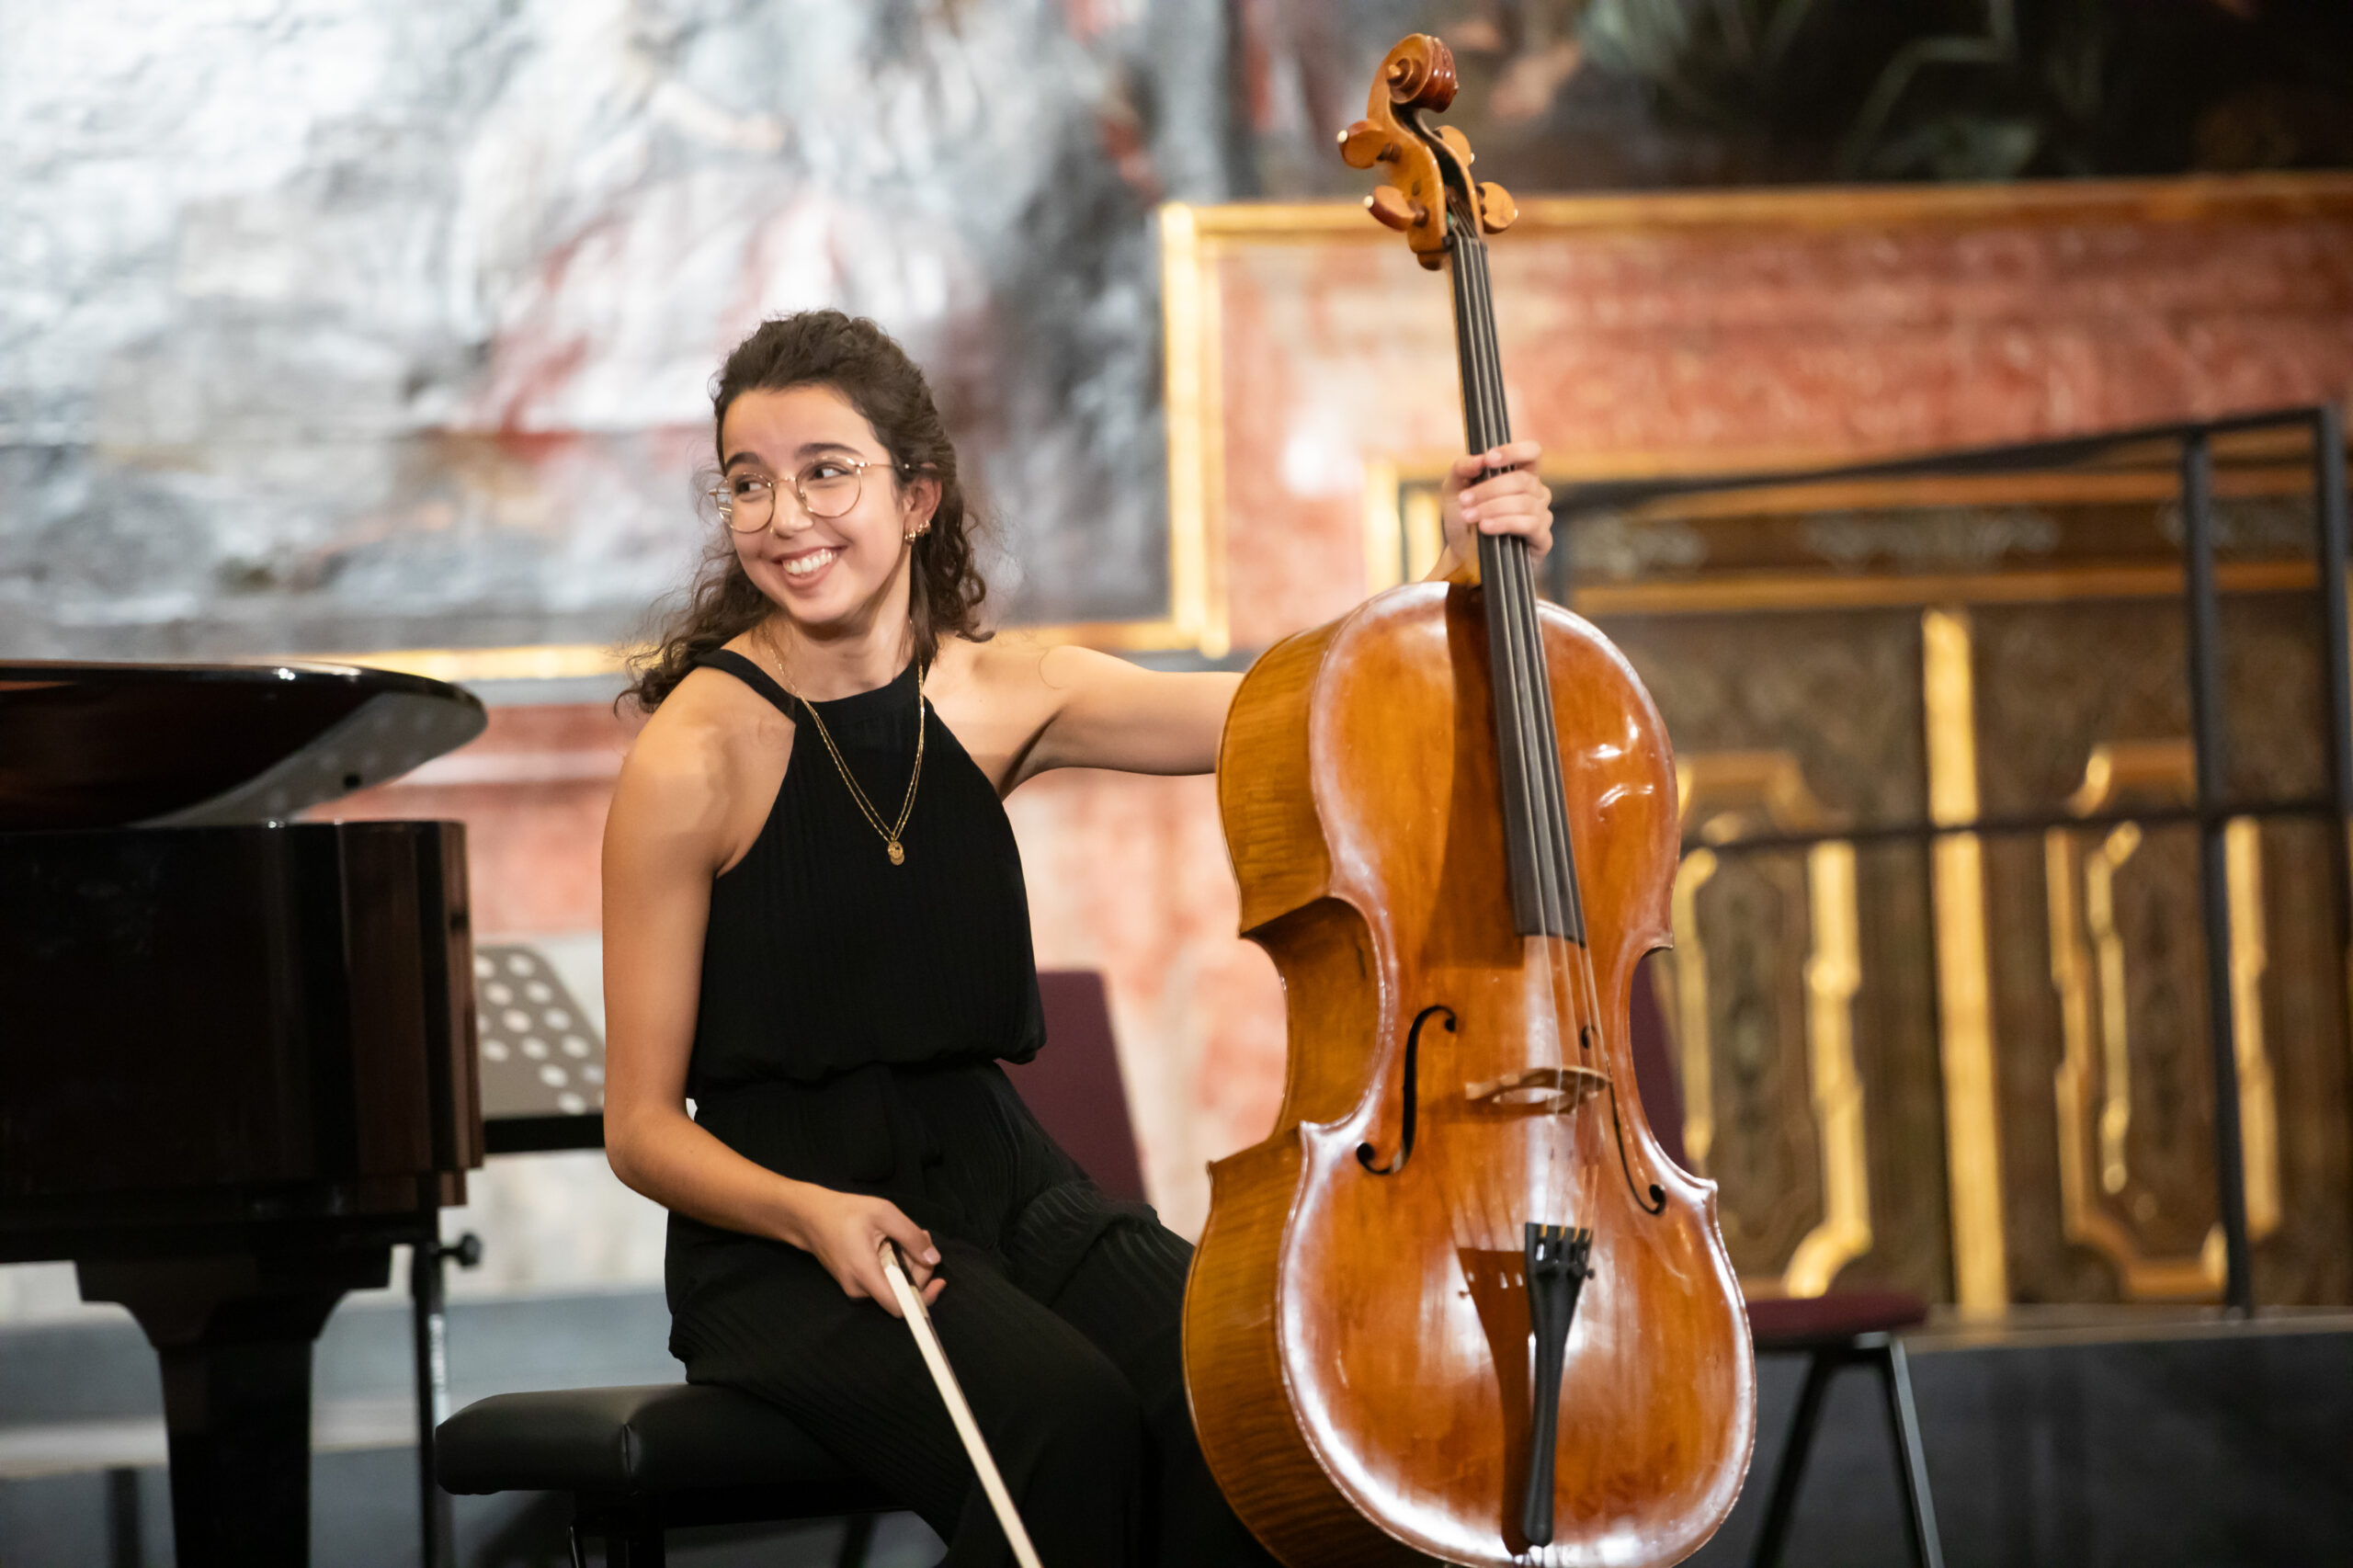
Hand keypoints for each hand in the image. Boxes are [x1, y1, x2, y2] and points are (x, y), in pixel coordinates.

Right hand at [785, 1186, 944, 1316]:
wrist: (809, 1217)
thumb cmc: (845, 1212)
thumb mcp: (884, 1213)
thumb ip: (911, 1236)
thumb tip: (934, 1259)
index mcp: (865, 1274)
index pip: (899, 1306)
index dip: (923, 1298)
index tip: (939, 1281)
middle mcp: (859, 1289)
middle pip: (902, 1293)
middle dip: (919, 1268)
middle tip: (921, 1238)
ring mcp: (855, 1288)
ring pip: (894, 1285)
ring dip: (907, 1264)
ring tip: (904, 1236)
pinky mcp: (855, 1283)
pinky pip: (883, 1280)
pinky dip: (895, 1265)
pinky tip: (892, 1243)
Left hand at [1434, 440, 1552, 576]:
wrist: (1461, 555)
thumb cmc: (1463, 519)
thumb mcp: (1454, 490)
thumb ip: (1462, 468)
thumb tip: (1479, 459)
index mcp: (1521, 475)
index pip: (1532, 452)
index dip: (1514, 451)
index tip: (1489, 459)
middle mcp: (1536, 493)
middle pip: (1522, 480)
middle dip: (1489, 489)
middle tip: (1465, 500)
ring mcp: (1542, 516)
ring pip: (1524, 502)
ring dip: (1492, 507)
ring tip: (1469, 516)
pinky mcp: (1542, 539)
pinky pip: (1529, 524)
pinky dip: (1504, 523)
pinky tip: (1486, 527)